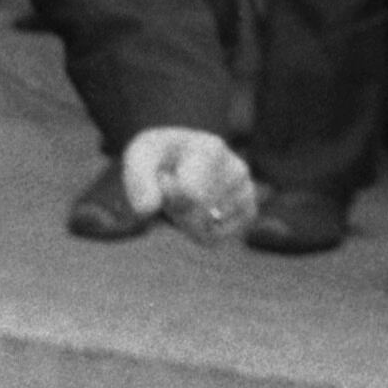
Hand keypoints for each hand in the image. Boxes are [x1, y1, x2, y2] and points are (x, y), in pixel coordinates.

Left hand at [119, 128, 258, 245]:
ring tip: (185, 194)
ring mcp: (246, 191)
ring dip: (184, 219)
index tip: (163, 177)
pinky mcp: (248, 212)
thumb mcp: (140, 159)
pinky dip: (198, 231)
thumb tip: (146, 211)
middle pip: (196, 215)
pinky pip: (215, 239)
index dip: (168, 194)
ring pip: (204, 230)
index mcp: (211, 148)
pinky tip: (196, 209)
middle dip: (174, 208)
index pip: (191, 194)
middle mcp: (237, 169)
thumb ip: (139, 182)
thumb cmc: (159, 157)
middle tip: (171, 187)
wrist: (180, 155)